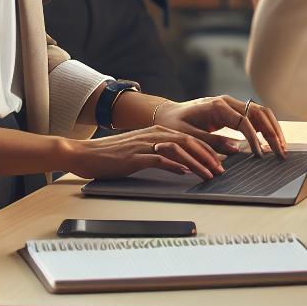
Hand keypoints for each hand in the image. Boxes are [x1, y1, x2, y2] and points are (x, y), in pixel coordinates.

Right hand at [64, 126, 224, 179]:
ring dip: (197, 163)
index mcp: (157, 131)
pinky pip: (160, 159)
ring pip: (179, 150)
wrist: (85, 154)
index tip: (220, 162)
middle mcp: (153, 134)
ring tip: (209, 174)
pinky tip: (184, 173)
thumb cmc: (112, 156)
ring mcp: (144, 144)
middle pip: (189, 142)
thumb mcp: (141, 150)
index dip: (208, 150)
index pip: (190, 138)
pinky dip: (175, 166)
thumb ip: (161, 153)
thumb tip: (182, 165)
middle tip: (221, 170)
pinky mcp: (134, 157)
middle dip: (209, 156)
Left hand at [155, 95, 288, 158]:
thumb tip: (236, 149)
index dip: (255, 138)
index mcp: (216, 106)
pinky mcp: (233, 110)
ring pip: (261, 112)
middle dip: (272, 132)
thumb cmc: (175, 125)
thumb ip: (211, 142)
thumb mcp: (188, 136)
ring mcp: (232, 104)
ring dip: (273, 128)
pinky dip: (266, 126)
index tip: (261, 154)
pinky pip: (255, 115)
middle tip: (281, 151)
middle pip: (259, 113)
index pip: (244, 121)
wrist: (167, 114)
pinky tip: (272, 140)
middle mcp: (227, 101)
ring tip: (282, 146)